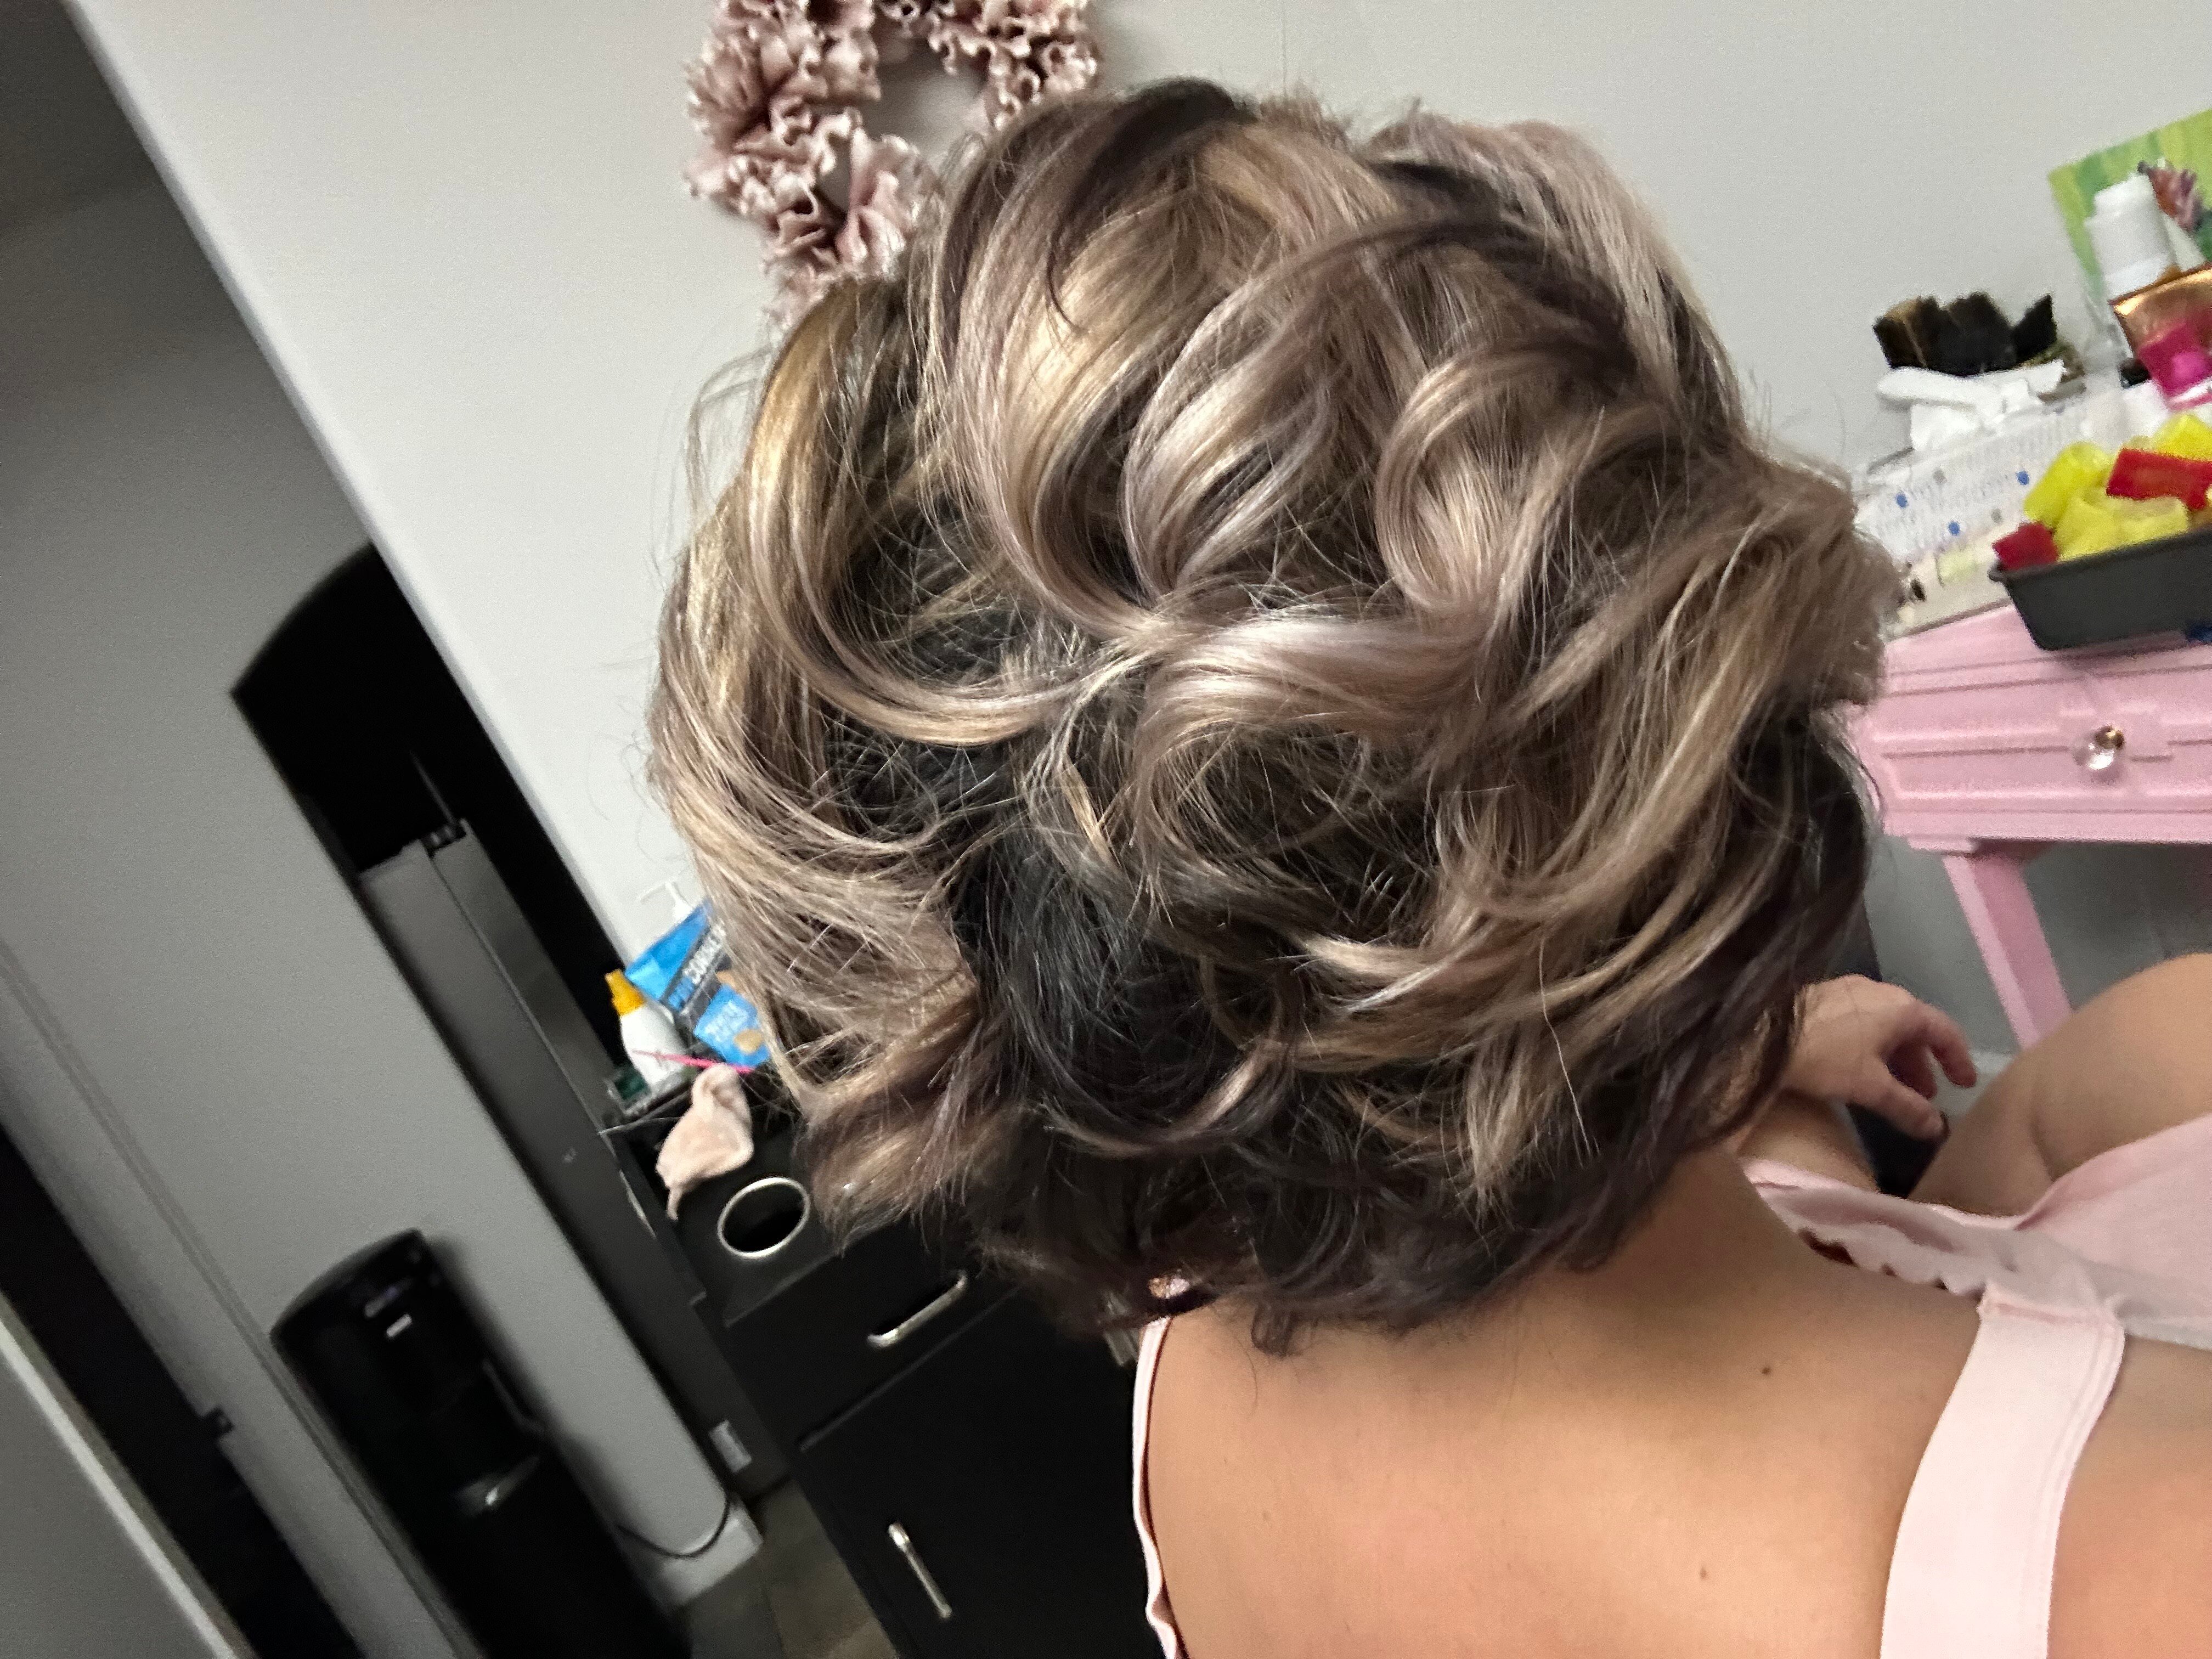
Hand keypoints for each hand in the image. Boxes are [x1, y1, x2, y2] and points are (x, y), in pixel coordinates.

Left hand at [1781, 976, 1976, 1140]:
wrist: (1759, 1034)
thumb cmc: (1824, 1057)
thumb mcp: (1871, 1087)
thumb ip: (1907, 1108)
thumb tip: (1936, 1129)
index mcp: (1901, 1008)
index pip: (1945, 1030)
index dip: (1958, 1059)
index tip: (1964, 1084)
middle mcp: (1880, 992)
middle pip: (1914, 1029)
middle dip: (1922, 1065)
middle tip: (1924, 1096)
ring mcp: (1849, 991)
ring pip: (1885, 1026)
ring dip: (1896, 1059)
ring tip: (1893, 1090)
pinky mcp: (1823, 998)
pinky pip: (1861, 1022)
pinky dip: (1871, 1048)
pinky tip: (1859, 1071)